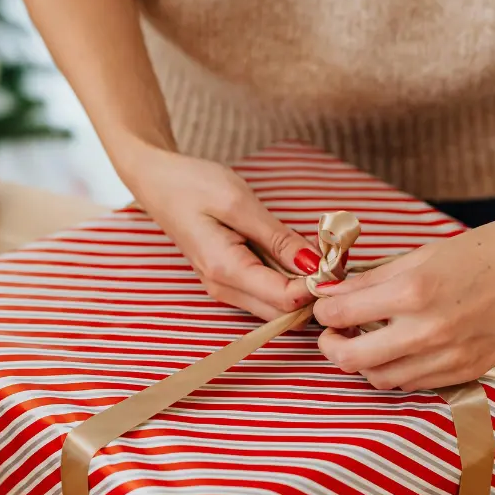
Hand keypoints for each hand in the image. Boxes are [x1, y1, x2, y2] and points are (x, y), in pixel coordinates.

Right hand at [120, 147, 318, 319]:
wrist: (158, 181)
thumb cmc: (193, 185)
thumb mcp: (240, 203)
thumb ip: (278, 238)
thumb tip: (314, 265)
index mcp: (226, 270)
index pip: (285, 300)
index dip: (317, 286)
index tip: (336, 261)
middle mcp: (224, 288)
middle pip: (283, 313)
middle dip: (312, 292)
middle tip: (332, 258)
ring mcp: (224, 287)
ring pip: (275, 307)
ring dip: (300, 287)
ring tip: (316, 253)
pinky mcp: (227, 280)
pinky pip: (264, 292)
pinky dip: (285, 279)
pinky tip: (294, 253)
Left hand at [313, 176, 494, 389]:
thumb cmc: (489, 248)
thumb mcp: (424, 254)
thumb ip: (376, 277)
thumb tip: (335, 290)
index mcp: (413, 291)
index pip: (340, 314)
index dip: (324, 310)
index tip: (324, 304)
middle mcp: (428, 330)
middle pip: (352, 359)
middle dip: (331, 346)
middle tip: (331, 333)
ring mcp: (450, 357)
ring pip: (381, 379)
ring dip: (364, 362)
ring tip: (367, 339)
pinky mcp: (470, 371)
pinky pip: (416, 383)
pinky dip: (398, 370)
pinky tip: (400, 349)